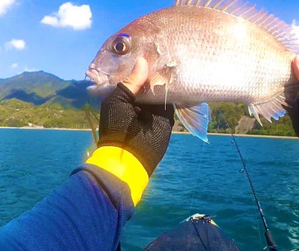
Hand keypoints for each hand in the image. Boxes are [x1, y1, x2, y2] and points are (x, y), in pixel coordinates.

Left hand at [97, 57, 174, 175]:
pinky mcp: (166, 113)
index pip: (132, 74)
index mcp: (123, 94)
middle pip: (149, 78)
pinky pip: (173, 98)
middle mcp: (139, 97)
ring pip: (162, 86)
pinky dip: (177, 89)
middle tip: (164, 50)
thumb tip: (142, 61)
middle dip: (155, 68)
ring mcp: (153, 105)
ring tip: (174, 58)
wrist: (131, 155)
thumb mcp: (117, 100)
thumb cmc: (116, 126)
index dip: (138, 62)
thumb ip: (130, 81)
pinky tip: (181, 75)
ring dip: (167, 77)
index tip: (147, 47)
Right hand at [285, 57, 298, 167]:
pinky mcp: (298, 119)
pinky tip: (276, 96)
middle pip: (298, 86)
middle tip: (278, 72)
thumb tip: (296, 59)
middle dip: (290, 81)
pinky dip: (283, 103)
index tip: (287, 62)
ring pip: (292, 97)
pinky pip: (289, 109)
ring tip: (275, 82)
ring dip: (285, 91)